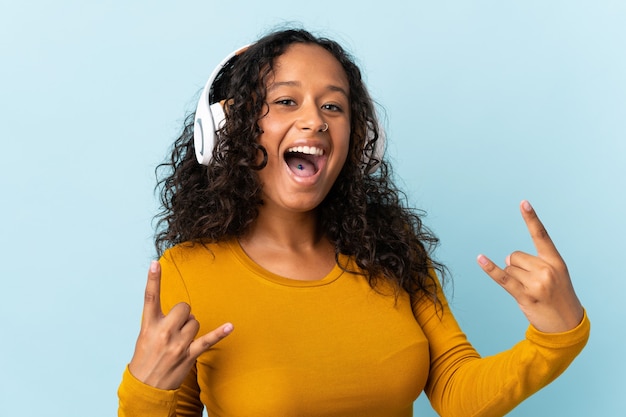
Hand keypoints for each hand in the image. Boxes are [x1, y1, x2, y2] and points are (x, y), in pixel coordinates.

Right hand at [128, 261, 232, 389]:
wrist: (146, 387)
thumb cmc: (146, 358)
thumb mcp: (145, 336)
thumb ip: (160, 320)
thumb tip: (183, 310)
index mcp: (149, 325)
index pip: (150, 298)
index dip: (152, 279)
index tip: (155, 263)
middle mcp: (163, 332)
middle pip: (184, 307)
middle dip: (183, 314)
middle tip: (175, 328)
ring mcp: (177, 344)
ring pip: (195, 321)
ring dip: (191, 328)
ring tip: (180, 341)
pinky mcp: (189, 355)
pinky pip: (207, 340)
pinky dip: (220, 333)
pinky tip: (230, 326)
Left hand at [477, 200, 583, 332]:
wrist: (567, 326)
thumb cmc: (558, 298)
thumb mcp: (555, 276)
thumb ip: (534, 263)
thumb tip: (507, 259)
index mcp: (555, 261)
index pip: (541, 235)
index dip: (531, 218)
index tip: (523, 202)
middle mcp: (547, 270)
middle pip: (514, 256)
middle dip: (517, 268)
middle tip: (532, 284)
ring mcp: (536, 283)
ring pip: (508, 268)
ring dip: (513, 279)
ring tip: (529, 292)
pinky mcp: (525, 296)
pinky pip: (503, 278)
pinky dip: (490, 269)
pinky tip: (480, 259)